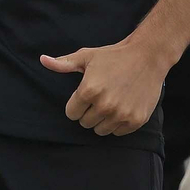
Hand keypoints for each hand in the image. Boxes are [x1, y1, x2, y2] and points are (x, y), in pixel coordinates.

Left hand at [40, 38, 172, 135]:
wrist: (147, 57)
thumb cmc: (113, 56)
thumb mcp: (86, 57)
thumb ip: (63, 63)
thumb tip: (42, 60)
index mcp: (88, 90)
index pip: (71, 113)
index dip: (75, 106)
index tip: (84, 98)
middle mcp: (104, 105)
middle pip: (85, 123)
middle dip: (88, 113)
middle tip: (98, 100)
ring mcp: (122, 114)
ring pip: (101, 130)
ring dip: (102, 120)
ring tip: (109, 104)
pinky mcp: (136, 120)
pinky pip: (118, 132)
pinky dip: (118, 124)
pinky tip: (121, 109)